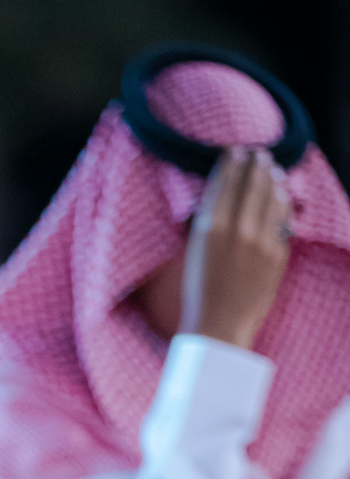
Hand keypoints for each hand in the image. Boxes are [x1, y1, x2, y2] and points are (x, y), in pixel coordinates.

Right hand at [194, 148, 290, 350]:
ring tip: (272, 169)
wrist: (219, 327)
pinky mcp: (277, 254)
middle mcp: (236, 230)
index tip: (235, 151)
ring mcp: (260, 242)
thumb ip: (209, 223)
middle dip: (255, 165)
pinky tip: (282, 196)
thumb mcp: (195, 252)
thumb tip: (222, 197)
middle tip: (259, 154)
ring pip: (271, 198)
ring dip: (272, 179)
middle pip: (250, 185)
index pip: (224, 184)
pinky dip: (283, 204)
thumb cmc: (200, 294)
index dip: (231, 163)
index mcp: (209, 229)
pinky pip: (283, 220)